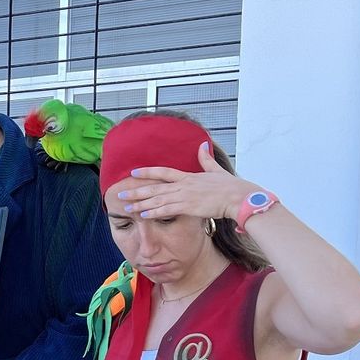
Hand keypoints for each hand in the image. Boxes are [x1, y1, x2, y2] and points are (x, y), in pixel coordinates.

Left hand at [116, 142, 264, 223]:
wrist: (239, 197)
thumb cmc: (231, 187)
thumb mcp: (216, 170)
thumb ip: (206, 159)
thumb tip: (202, 145)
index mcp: (189, 176)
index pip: (163, 172)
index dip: (147, 172)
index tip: (133, 173)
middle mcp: (183, 185)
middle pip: (154, 187)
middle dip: (136, 191)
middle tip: (121, 194)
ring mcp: (184, 196)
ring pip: (157, 199)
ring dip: (140, 203)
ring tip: (126, 207)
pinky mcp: (188, 207)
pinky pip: (166, 210)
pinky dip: (153, 212)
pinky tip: (142, 215)